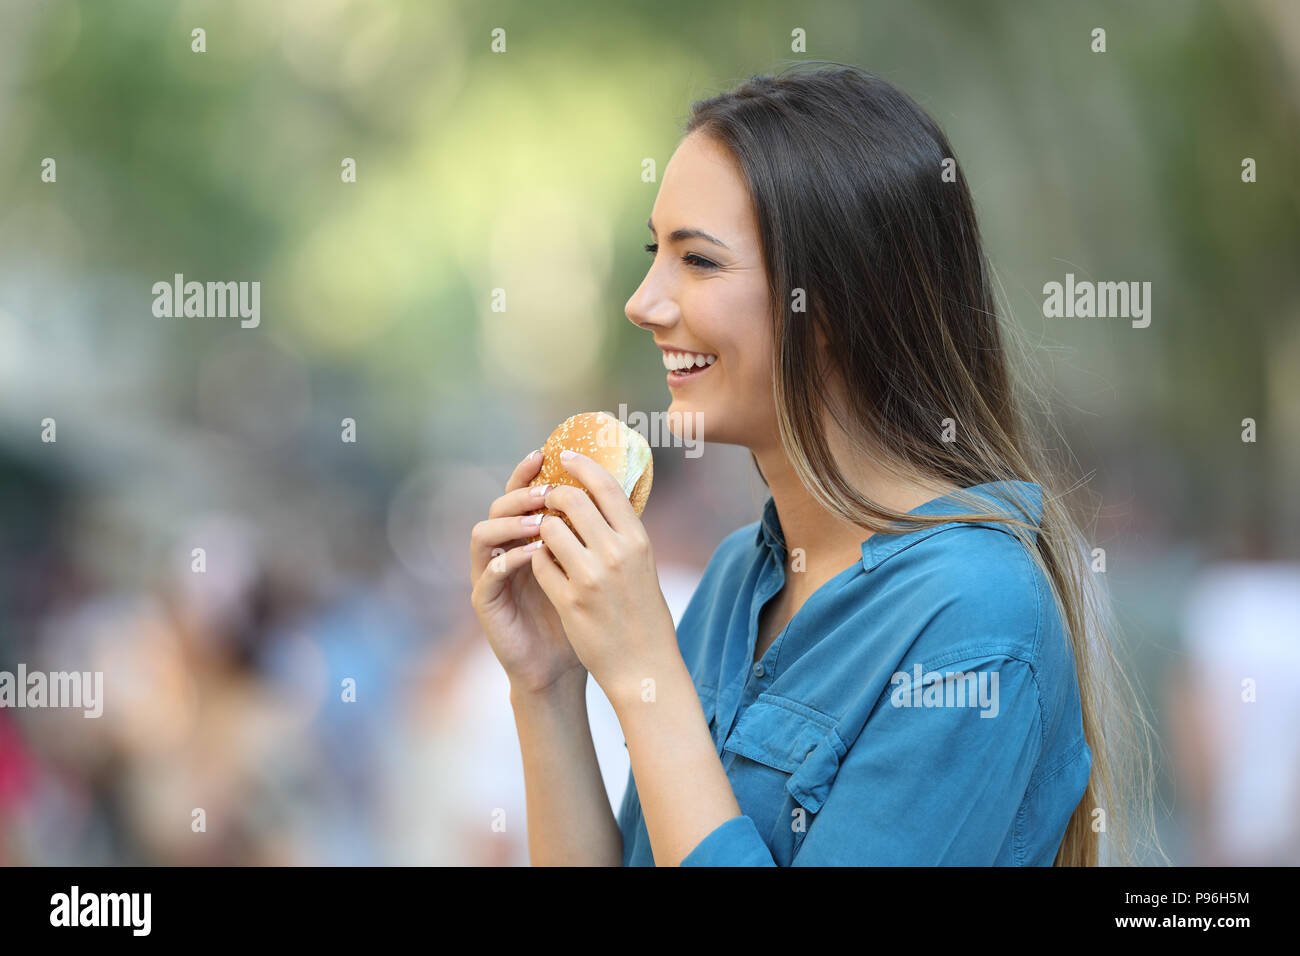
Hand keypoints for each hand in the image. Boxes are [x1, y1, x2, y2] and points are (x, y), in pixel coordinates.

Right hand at [470, 449, 586, 695]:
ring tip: (539, 522)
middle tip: (547, 490)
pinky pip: (487, 574)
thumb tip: (623, 489)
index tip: (549, 453)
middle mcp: (504, 549)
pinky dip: (508, 561)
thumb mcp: (592, 567)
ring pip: (483, 534)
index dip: (529, 471)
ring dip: (511, 524)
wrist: (562, 666)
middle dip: (522, 493)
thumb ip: (594, 533)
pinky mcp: (486, 602)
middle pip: (499, 505)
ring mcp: (490, 574)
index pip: (522, 493)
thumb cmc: (581, 616)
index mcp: (527, 536)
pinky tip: (531, 555)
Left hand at [529, 449, 679, 702]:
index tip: (564, 455)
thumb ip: (623, 534)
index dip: (582, 465)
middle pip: (571, 500)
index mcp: (638, 541)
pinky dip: (538, 561)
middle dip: (552, 494)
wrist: (643, 666)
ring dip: (541, 529)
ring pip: (549, 529)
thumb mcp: (643, 567)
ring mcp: (591, 577)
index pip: (606, 486)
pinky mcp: (569, 601)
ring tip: (544, 537)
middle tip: (545, 496)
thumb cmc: (644, 615)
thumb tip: (601, 497)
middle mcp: (616, 554)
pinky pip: (540, 564)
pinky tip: (545, 568)